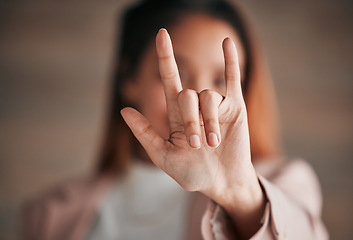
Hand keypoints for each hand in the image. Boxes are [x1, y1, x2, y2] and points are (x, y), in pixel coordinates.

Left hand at [121, 29, 264, 237]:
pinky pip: (232, 80)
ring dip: (208, 121)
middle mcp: (195, 107)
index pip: (169, 79)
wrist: (221, 184)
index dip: (165, 57)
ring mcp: (216, 106)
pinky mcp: (235, 108)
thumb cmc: (192, 173)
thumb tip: (124, 109)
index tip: (161, 34)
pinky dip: (231, 60)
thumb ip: (145, 133)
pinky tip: (227, 41)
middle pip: (187, 94)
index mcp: (176, 115)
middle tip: (195, 145)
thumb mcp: (163, 157)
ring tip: (212, 144)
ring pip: (208, 96)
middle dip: (189, 120)